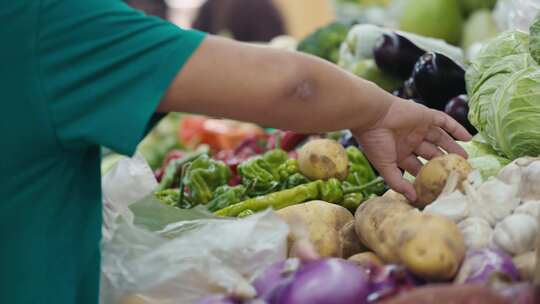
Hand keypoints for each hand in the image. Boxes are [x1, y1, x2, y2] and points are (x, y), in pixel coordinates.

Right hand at [353, 98, 471, 201]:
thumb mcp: (385, 166)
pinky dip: (456, 128)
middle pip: (431, 154)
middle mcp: (410, 141)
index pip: (417, 167)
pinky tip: (469, 137)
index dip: (428, 176)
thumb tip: (413, 199)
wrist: (372, 116)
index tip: (440, 186)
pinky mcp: (425, 115)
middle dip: (443, 162)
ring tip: (465, 158)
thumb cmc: (374, 141)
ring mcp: (418, 128)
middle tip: (458, 172)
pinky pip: (444, 121)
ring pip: (440, 139)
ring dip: (452, 147)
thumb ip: (398, 183)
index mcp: (399, 153)